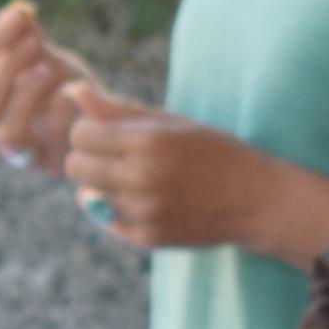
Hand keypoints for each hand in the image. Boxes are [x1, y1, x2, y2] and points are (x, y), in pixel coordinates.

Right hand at [0, 0, 95, 171]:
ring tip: (46, 66)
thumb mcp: (48, 60)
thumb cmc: (65, 90)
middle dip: (6, 68)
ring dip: (23, 96)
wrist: (99, 126)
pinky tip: (69, 93)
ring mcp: (15, 152)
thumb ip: (31, 41)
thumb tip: (19, 8)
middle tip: (32, 40)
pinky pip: (42, 148)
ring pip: (5, 130)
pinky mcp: (43, 165)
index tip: (18, 12)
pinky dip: (52, 119)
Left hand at [61, 86, 320, 257]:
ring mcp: (144, 212)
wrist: (255, 199)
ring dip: (101, 185)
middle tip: (112, 156)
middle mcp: (142, 178)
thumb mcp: (169, 122)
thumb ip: (117, 108)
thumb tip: (72, 90)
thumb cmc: (211, 151)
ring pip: (87, 195)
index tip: (107, 133)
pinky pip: (106, 220)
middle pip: (74, 166)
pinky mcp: (147, 238)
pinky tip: (143, 200)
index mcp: (148, 141)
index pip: (81, 133)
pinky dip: (116, 210)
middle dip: (86, 157)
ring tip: (132, 178)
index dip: (89, 131)